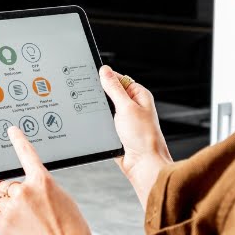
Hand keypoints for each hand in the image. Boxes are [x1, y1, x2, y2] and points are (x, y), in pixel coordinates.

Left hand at [0, 125, 92, 234]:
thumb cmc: (71, 233)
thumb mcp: (64, 201)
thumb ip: (43, 190)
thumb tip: (28, 190)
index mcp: (42, 182)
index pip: (27, 155)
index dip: (18, 141)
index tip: (12, 132)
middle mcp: (24, 192)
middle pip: (7, 181)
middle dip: (8, 186)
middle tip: (15, 198)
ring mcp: (11, 208)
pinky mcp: (2, 224)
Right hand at [98, 65, 171, 206]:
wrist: (143, 164)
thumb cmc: (144, 137)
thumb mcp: (126, 107)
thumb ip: (114, 88)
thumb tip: (105, 71)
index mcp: (139, 95)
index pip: (119, 78)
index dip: (106, 77)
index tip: (92, 75)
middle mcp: (132, 106)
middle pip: (110, 94)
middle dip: (100, 96)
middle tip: (91, 97)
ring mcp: (124, 119)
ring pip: (104, 109)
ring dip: (100, 112)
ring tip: (98, 115)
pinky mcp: (116, 132)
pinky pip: (103, 123)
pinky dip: (99, 124)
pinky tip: (97, 126)